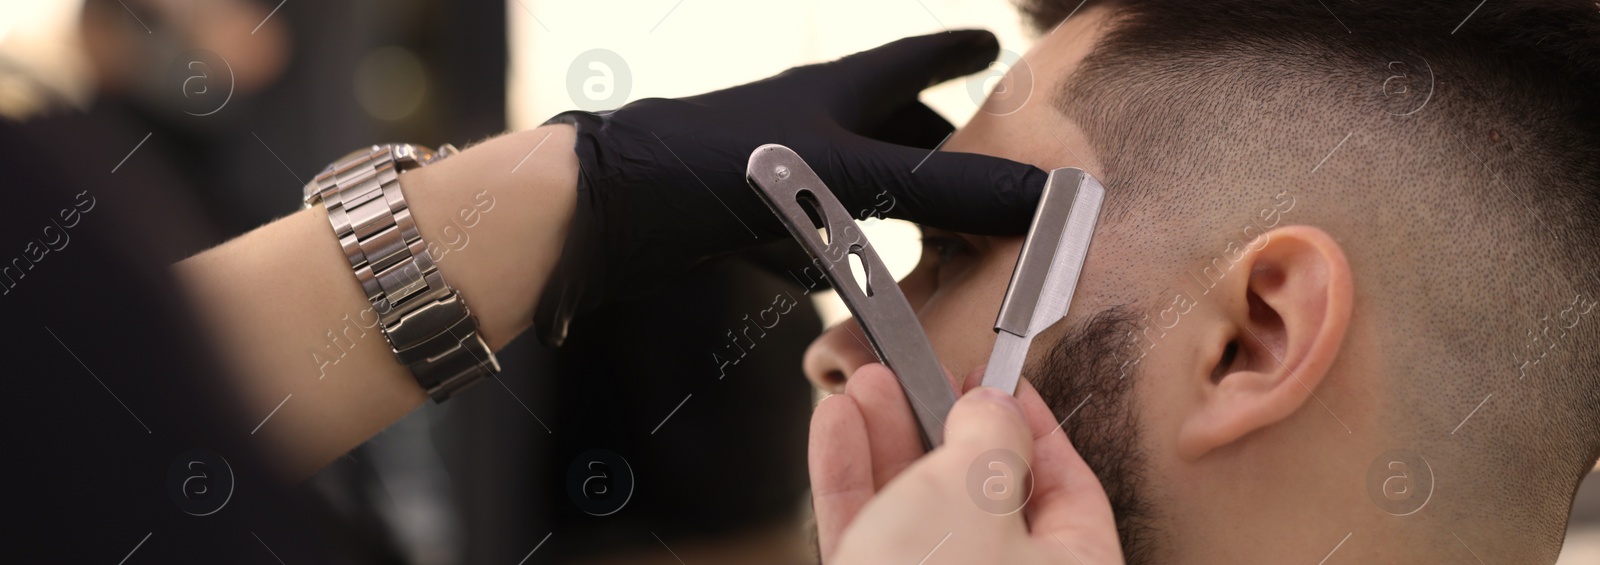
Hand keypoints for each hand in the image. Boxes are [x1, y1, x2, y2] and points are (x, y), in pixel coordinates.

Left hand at [536, 31, 1047, 342]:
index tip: (996, 45)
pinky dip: (831, 254)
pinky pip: (800, 234)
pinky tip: (845, 281)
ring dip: (891, 206)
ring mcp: (769, 174)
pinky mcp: (735, 222)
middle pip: (889, 129)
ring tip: (936, 231)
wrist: (604, 209)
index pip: (915, 58)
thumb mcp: (847, 174)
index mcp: (836, 92)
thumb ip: (945, 188)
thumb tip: (1051, 198)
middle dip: (938, 145)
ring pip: (848, 184)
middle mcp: (805, 125)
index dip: (958, 52)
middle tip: (984, 164)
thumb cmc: (721, 169)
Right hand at [809, 365, 1122, 563]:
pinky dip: (852, 481)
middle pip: (984, 492)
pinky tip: (839, 431)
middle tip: (919, 378)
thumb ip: (989, 437)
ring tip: (866, 390)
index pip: (1069, 484)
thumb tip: (990, 410)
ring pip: (917, 510)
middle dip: (941, 424)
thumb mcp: (976, 493)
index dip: (1031, 422)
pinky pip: (871, 533)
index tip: (997, 381)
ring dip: (887, 443)